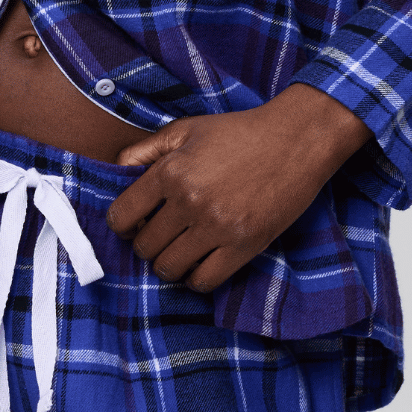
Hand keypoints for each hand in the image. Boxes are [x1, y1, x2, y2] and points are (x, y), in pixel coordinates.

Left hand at [105, 83, 371, 292]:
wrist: (295, 139)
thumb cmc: (238, 132)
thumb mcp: (185, 130)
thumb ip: (144, 150)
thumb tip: (116, 173)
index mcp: (170, 171)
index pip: (122, 216)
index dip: (122, 224)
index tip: (134, 223)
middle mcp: (189, 202)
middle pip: (144, 247)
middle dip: (146, 244)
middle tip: (160, 235)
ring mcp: (217, 227)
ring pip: (169, 269)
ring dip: (168, 264)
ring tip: (179, 249)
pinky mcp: (244, 246)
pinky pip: (204, 281)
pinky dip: (195, 277)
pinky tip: (201, 260)